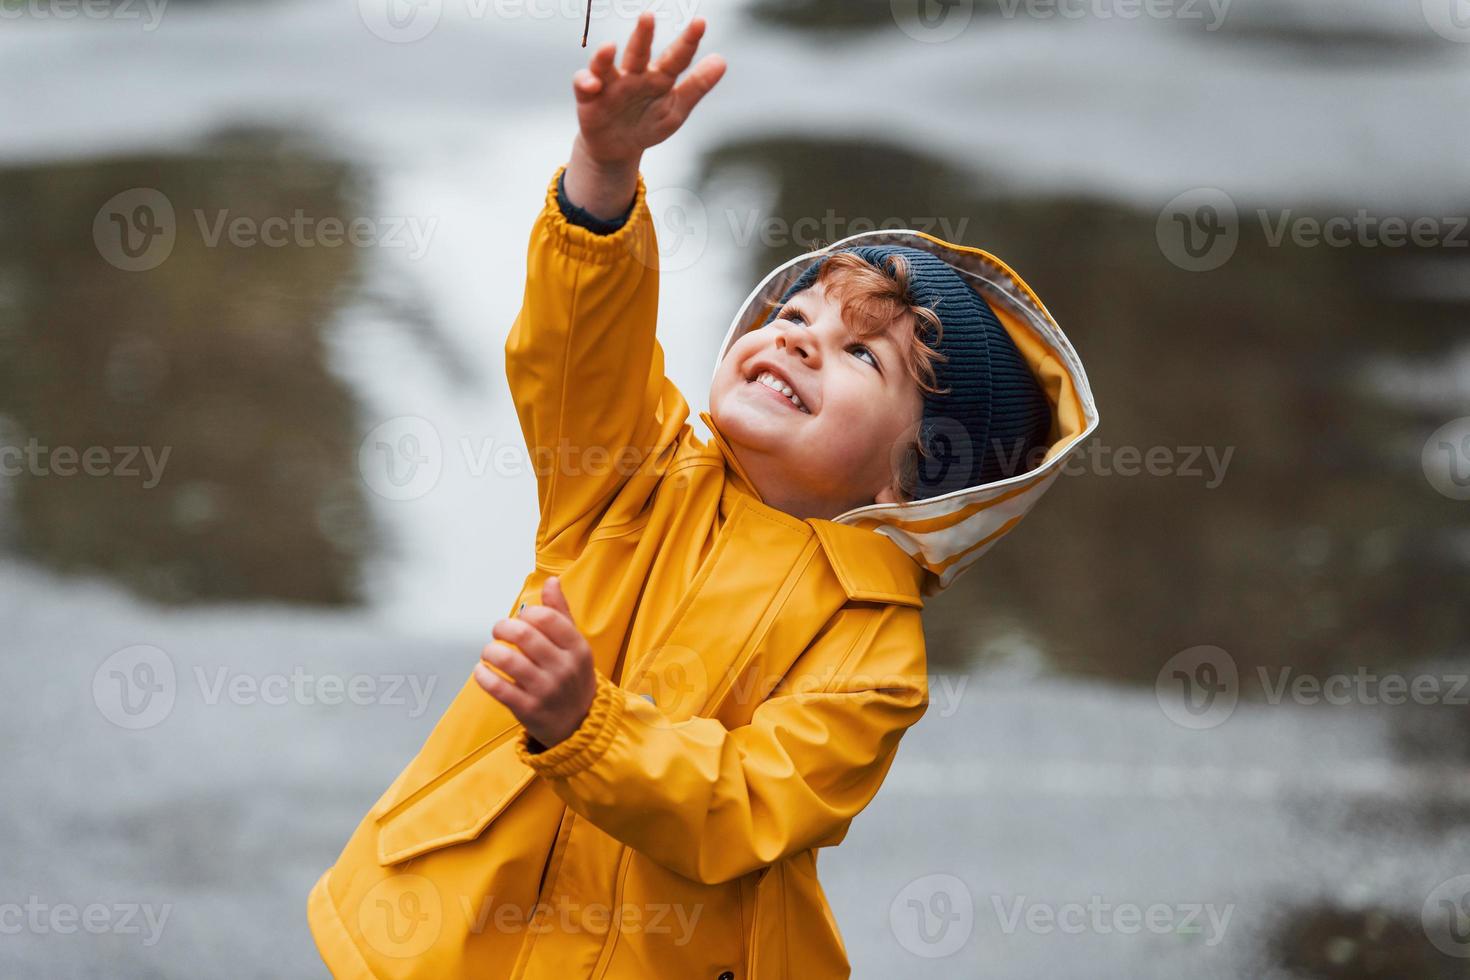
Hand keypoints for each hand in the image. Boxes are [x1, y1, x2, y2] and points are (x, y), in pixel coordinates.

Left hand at [475, 576, 597, 749]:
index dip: (526, 613)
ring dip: (490, 651)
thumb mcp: (575, 645)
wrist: (580, 725)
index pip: (546, 618)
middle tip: (498, 631)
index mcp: (577, 648)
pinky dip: (483, 675)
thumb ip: (561, 613)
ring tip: (490, 652)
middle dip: (502, 628)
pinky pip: (497, 687)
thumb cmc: (572, 678)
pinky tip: (481, 671)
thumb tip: (551, 581)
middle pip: (523, 635)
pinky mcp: (528, 709)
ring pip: (507, 660)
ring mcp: (545, 690)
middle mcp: (563, 668)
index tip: (521, 620)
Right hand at [563, 13, 725, 218]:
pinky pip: (584, 85)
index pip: (676, 57)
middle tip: (648, 16)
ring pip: (606, 65)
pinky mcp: (589, 97)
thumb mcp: (676, 110)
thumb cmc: (648, 123)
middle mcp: (634, 74)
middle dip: (642, 35)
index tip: (700, 23)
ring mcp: (610, 84)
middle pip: (639, 52)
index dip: (688, 41)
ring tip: (609, 47)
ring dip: (605, 56)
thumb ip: (696, 86)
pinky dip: (585, 82)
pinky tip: (592, 84)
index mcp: (659, 77)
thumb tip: (722, 61)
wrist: (618, 148)